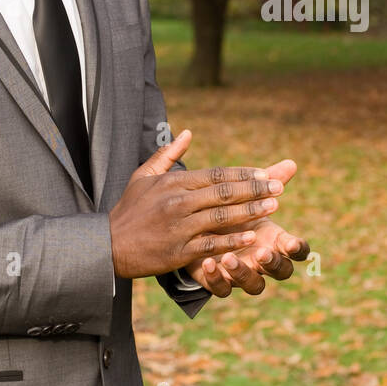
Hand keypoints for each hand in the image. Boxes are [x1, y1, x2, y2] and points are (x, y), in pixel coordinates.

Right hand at [109, 129, 282, 278]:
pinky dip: (231, 241)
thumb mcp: (144, 176)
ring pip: (221, 217)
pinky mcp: (178, 251)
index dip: (242, 174)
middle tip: (279, 187)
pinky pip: (210, 245)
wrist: (107, 245)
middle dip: (254, 189)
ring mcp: (179, 227)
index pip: (216, 174)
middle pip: (223, 193)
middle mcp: (178, 202)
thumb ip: (169, 154)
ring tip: (273, 207)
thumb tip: (188, 133)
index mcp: (173, 183)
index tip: (265, 173)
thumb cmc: (129, 209)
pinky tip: (251, 238)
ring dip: (249, 212)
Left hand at [184, 159, 309, 296]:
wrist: (197, 224)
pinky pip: (223, 290)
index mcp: (275, 239)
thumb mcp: (246, 195)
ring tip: (228, 257)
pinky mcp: (220, 281)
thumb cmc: (230, 208)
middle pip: (282, 271)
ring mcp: (244, 274)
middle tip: (261, 252)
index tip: (290, 243)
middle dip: (273, 263)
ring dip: (243, 273)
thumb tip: (291, 162)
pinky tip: (206, 262)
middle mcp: (263, 260)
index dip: (298, 249)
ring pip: (255, 285)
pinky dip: (216, 279)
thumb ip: (267, 182)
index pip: (297, 250)